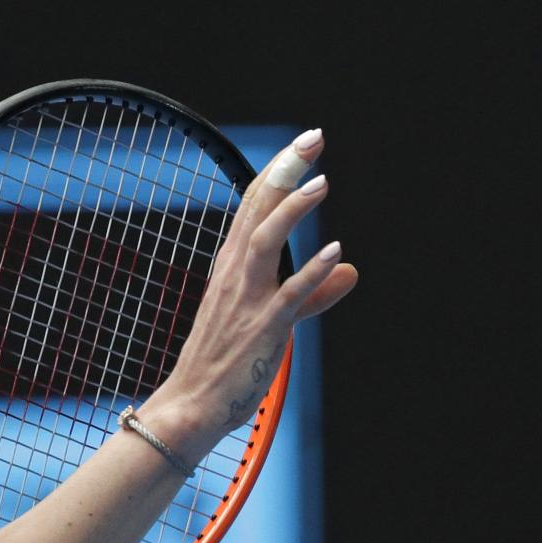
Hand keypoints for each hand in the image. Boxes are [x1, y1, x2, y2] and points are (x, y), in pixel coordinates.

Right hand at [150, 129, 358, 455]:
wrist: (191, 406)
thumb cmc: (225, 362)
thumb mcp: (274, 318)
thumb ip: (314, 292)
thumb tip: (350, 270)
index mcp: (233, 267)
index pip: (255, 206)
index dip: (280, 172)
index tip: (305, 144)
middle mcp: (236, 275)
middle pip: (258, 210)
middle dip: (286, 171)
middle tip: (314, 137)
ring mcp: (246, 300)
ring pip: (265, 243)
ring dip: (293, 211)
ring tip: (322, 183)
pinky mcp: (261, 329)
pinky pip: (287, 296)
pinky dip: (310, 273)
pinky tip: (335, 252)